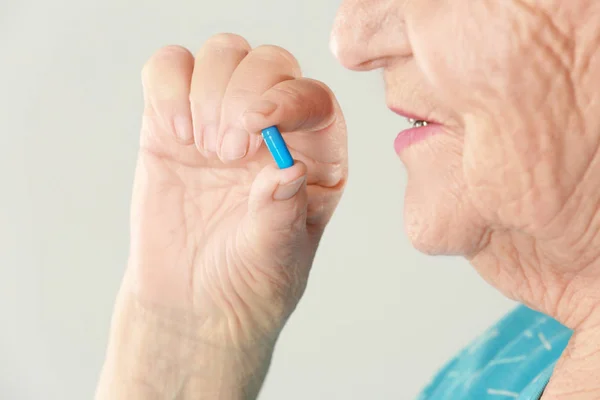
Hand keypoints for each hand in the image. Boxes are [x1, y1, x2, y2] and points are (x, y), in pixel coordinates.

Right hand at [124, 34, 346, 348]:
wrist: (194, 302)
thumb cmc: (248, 281)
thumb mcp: (276, 259)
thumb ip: (283, 214)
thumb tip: (289, 167)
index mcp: (315, 155)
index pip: (315, 99)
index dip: (289, 97)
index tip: (257, 124)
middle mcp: (274, 128)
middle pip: (270, 63)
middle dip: (243, 95)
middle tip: (225, 153)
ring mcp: (222, 120)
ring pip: (223, 53)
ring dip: (208, 90)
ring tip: (202, 148)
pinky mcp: (172, 122)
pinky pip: (168, 69)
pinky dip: (167, 87)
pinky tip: (175, 134)